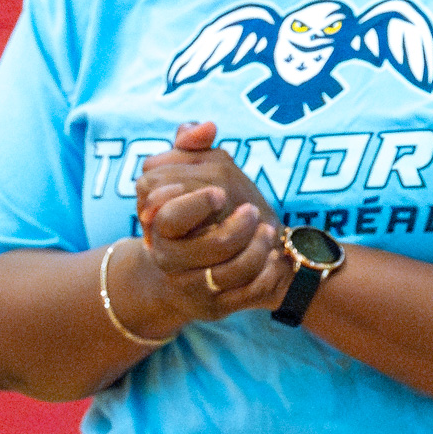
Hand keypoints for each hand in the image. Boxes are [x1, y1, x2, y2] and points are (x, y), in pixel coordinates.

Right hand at [133, 122, 293, 316]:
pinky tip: (274, 257)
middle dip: (230, 230)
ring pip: (225, 274)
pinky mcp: (217, 307)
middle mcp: (168, 259)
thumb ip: (192, 146)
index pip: (167, 216)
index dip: (193, 204)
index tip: (219, 193)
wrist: (200, 267)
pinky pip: (244, 296)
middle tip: (251, 211)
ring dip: (253, 251)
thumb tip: (207, 126)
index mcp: (157, 226)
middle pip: (202, 249)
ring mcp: (191, 286)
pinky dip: (264, 276)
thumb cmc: (197, 213)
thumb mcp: (193, 174)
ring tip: (268, 232)